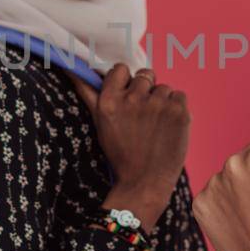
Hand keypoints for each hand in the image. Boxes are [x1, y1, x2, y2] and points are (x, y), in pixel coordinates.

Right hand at [72, 65, 189, 232]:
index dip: (126, 81)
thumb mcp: (100, 123)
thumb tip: (69, 68)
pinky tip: (169, 126)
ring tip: (156, 125)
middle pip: (145, 75)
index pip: (121, 69)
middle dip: (145, 91)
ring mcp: (157, 104)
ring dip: (162, 101)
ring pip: (164, 87)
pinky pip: (179, 96)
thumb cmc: (121, 153)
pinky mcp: (178, 111)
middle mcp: (132, 99)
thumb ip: (88, 93)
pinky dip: (177, 108)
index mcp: (109, 100)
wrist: (145, 182)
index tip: (128, 96)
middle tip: (144, 115)